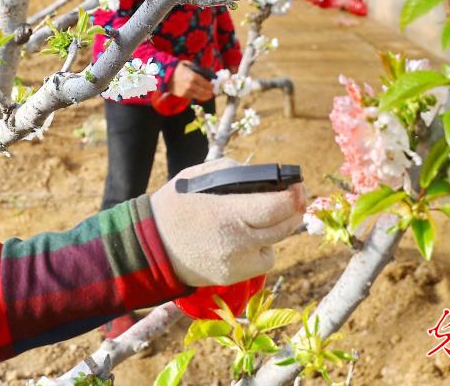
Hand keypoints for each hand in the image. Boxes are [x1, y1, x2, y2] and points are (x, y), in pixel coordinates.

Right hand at [149, 158, 305, 286]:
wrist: (151, 246)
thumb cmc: (175, 204)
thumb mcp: (198, 176)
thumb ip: (233, 172)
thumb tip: (265, 177)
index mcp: (228, 212)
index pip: (277, 206)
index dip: (294, 195)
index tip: (298, 186)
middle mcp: (237, 241)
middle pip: (284, 227)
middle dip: (293, 210)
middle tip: (294, 198)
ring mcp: (237, 263)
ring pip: (276, 244)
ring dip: (276, 230)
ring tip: (264, 218)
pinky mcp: (234, 277)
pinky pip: (261, 260)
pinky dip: (261, 248)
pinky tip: (247, 238)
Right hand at [169, 61, 213, 101]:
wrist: (165, 74)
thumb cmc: (178, 68)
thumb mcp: (189, 64)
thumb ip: (198, 70)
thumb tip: (207, 74)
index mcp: (193, 77)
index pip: (206, 84)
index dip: (211, 86)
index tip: (214, 86)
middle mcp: (190, 85)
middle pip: (204, 92)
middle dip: (210, 93)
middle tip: (213, 92)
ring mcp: (186, 91)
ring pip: (199, 97)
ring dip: (205, 97)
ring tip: (209, 96)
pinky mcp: (182, 95)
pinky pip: (193, 97)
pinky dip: (198, 97)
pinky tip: (201, 96)